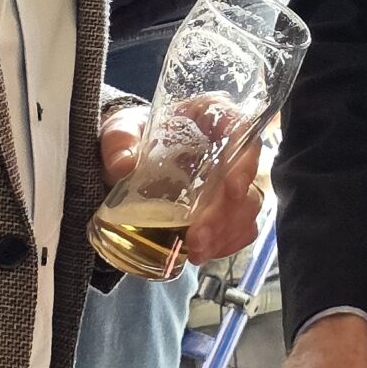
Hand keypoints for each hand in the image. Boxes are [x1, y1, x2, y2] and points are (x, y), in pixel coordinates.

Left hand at [98, 102, 263, 264]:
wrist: (126, 160)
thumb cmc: (131, 136)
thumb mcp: (119, 131)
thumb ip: (120, 141)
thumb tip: (123, 163)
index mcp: (208, 115)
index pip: (240, 129)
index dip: (243, 160)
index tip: (232, 189)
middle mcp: (226, 146)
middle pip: (245, 178)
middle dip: (225, 213)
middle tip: (198, 237)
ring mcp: (227, 179)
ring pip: (247, 206)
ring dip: (225, 232)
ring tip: (195, 252)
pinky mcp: (223, 207)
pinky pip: (239, 227)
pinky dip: (225, 243)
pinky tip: (203, 252)